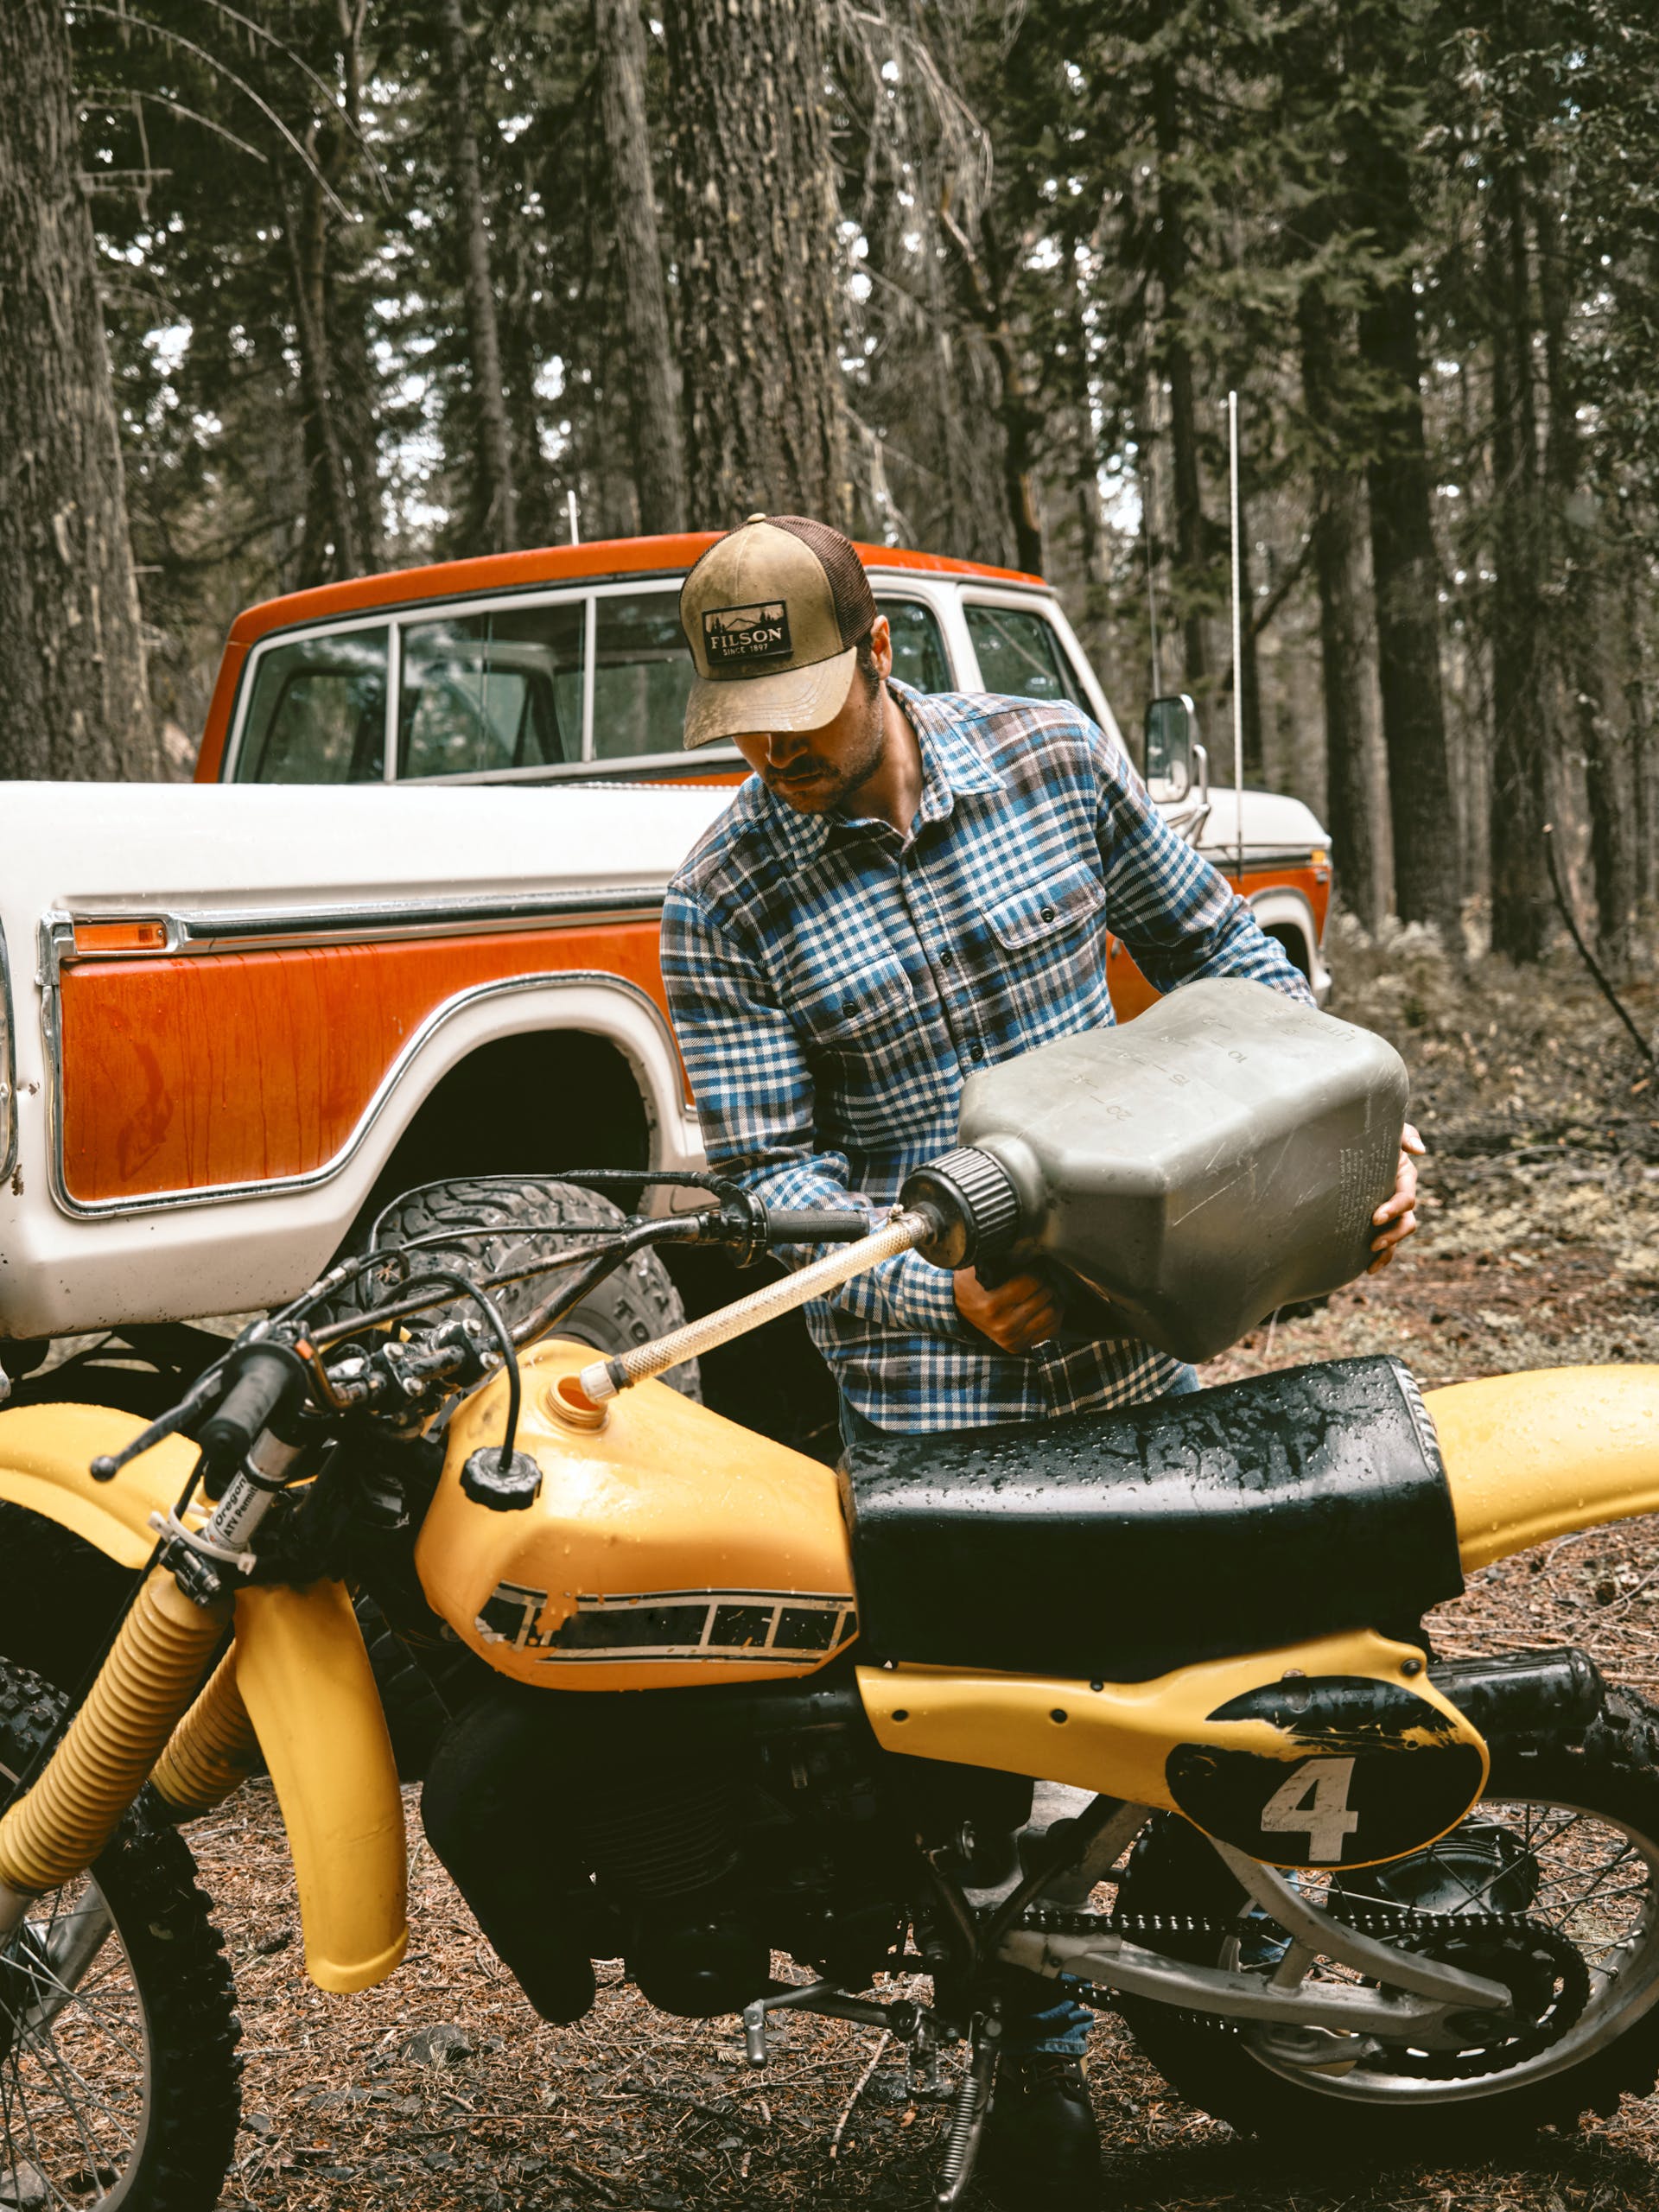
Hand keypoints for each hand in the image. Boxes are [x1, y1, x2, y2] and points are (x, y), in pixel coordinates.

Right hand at [954, 1266, 1064, 1352]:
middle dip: (1046, 1281)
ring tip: (1046, 1288)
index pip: (1032, 1282)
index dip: (1038, 1269)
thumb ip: (998, 1257)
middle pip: (1044, 1296)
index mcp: (993, 1304)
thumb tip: (1025, 1245)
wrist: (957, 1309)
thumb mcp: (976, 1267)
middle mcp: (1004, 1324)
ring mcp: (1012, 1338)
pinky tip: (1046, 1305)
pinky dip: (1054, 1315)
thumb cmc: (970, 1283)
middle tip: (1042, 1274)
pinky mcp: (1018, 1345)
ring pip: (1052, 1313)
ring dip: (1054, 1298)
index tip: (1035, 1265)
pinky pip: (1051, 1329)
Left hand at [1369, 1123, 1425, 1273]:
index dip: (1394, 1209)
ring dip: (1388, 1249)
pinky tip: (1366, 1268)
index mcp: (1404, 1178)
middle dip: (1392, 1234)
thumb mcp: (1389, 1131)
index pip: (1406, 1199)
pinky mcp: (1377, 1221)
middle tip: (1372, 1242)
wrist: (1349, 1145)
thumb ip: (1405, 1134)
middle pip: (1407, 1223)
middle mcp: (1400, 1196)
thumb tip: (1420, 1151)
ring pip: (1398, 1236)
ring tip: (1371, 1257)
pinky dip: (1380, 1257)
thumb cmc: (1371, 1135)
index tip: (1375, 1217)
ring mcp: (1390, 1211)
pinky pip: (1385, 1244)